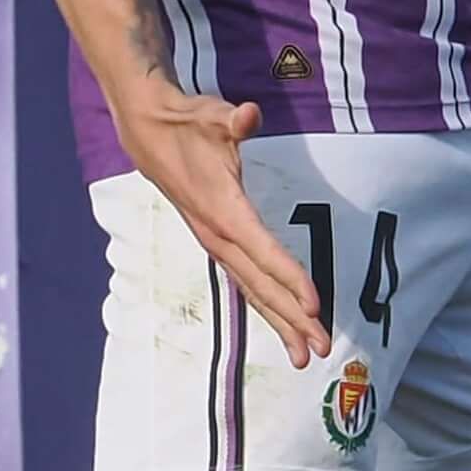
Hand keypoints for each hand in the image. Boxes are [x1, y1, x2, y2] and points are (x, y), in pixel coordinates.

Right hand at [112, 85, 327, 366]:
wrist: (148, 132)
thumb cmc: (189, 124)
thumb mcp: (212, 116)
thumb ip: (233, 119)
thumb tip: (247, 115)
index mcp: (224, 211)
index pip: (264, 251)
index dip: (291, 278)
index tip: (315, 305)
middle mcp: (219, 236)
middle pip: (261, 284)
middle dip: (292, 318)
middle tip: (322, 348)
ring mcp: (216, 243)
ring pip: (253, 290)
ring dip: (281, 323)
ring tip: (306, 355)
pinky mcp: (218, 242)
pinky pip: (246, 281)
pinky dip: (267, 305)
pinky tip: (285, 325)